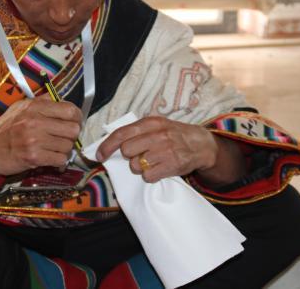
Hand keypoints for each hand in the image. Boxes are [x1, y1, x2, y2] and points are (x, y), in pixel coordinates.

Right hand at [0, 97, 81, 183]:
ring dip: (64, 151)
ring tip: (54, 150)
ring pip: (68, 146)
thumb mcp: (21, 107)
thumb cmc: (5, 128)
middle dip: (71, 136)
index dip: (76, 118)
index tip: (72, 123)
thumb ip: (42, 102)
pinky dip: (59, 163)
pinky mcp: (33, 157)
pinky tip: (52, 160)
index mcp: (35, 106)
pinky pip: (60, 160)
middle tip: (63, 139)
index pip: (70, 110)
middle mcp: (35, 121)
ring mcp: (34, 139)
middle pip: (73, 129)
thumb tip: (63, 100)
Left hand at [96, 116, 218, 182]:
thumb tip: (110, 142)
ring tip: (152, 162)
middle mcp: (157, 134)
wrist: (201, 145)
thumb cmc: (174, 135)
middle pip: (127, 150)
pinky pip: (148, 176)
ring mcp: (165, 150)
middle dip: (129, 156)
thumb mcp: (157, 125)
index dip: (107, 145)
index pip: (122, 133)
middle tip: (139, 155)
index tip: (99, 155)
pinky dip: (150, 176)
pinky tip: (158, 169)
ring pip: (136, 165)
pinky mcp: (171, 165)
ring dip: (140, 167)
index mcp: (151, 122)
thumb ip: (137, 131)